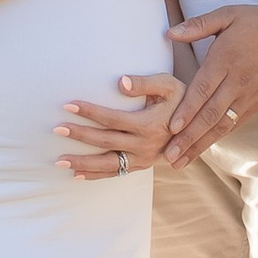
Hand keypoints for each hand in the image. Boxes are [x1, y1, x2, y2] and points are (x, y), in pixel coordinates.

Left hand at [55, 74, 183, 178]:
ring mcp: (143, 159)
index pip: (112, 119)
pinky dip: (96, 175)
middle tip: (57, 129)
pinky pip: (116, 173)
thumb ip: (144, 83)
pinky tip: (76, 175)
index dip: (90, 112)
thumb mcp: (169, 85)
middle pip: (105, 142)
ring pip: (107, 163)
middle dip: (79, 135)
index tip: (69, 104)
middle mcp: (145, 146)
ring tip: (59, 161)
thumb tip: (119, 82)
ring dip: (82, 163)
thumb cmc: (180, 99)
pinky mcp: (142, 166)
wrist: (199, 124)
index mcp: (149, 125)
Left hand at [162, 3, 257, 161]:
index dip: (186, 111)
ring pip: (223, 125)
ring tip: (183, 160)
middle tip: (170, 157)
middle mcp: (238, 82)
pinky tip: (206, 146)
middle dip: (188, 138)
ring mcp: (251, 96)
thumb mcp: (229, 14)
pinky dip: (220, 137)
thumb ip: (198, 25)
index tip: (170, 128)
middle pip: (210, 115)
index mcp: (226, 60)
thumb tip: (169, 33)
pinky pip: (237, 123)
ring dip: (201, 144)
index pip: (202, 90)